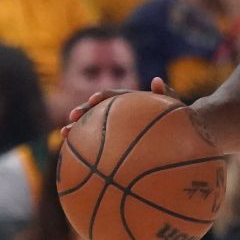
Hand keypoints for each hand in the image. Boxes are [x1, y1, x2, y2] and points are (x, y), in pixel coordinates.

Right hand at [62, 77, 176, 138]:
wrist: (176, 129)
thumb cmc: (175, 115)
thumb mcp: (173, 105)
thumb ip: (165, 94)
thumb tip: (157, 81)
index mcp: (130, 100)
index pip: (114, 95)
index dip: (103, 97)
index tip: (94, 100)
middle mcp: (118, 110)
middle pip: (96, 109)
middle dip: (82, 111)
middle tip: (71, 116)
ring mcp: (113, 124)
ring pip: (91, 125)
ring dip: (76, 128)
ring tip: (63, 133)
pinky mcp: (111, 139)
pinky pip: (96, 143)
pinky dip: (85, 148)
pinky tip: (73, 158)